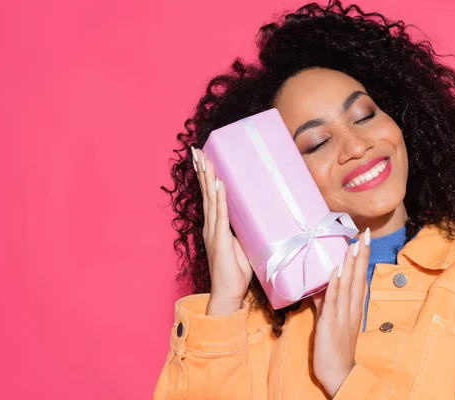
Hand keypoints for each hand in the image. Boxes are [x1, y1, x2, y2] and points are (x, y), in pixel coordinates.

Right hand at [192, 147, 252, 315]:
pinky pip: (220, 215)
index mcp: (215, 226)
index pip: (210, 197)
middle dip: (202, 171)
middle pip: (206, 193)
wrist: (227, 294)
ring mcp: (213, 232)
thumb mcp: (243, 245)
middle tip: (197, 151)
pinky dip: (219, 199)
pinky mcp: (220, 240)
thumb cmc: (235, 272)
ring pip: (210, 199)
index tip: (203, 159)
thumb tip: (257, 218)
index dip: (206, 178)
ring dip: (208, 178)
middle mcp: (211, 226)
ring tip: (204, 159)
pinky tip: (218, 184)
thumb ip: (245, 231)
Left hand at [312, 228, 369, 396]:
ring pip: (347, 285)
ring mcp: (342, 315)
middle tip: (365, 234)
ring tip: (353, 245)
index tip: (366, 239)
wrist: (338, 373)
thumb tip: (320, 282)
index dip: (362, 258)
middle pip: (357, 277)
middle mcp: (352, 308)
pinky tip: (336, 271)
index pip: (360, 277)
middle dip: (360, 255)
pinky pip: (333, 301)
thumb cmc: (334, 346)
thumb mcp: (330, 318)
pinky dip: (334, 285)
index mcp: (354, 306)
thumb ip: (326, 299)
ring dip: (350, 264)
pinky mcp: (331, 323)